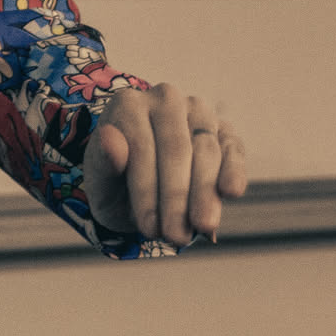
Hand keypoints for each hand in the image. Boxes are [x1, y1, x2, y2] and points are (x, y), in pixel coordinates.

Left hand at [84, 83, 246, 244]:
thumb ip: (104, 163)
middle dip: (176, 197)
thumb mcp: (101, 183)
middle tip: (176, 236)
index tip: (147, 229)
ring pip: (205, 150)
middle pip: (176, 149)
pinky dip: (234, 170)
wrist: (139, 186)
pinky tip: (231, 192)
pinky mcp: (224, 130)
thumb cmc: (116, 183)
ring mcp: (198, 111)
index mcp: (128, 104)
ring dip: (204, 192)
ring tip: (201, 227)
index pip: (141, 146)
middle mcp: (166, 99)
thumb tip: (109, 138)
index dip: (145, 190)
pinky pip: (233, 148)